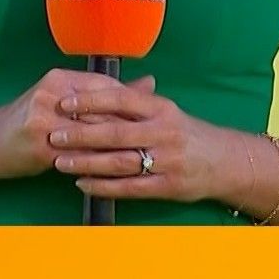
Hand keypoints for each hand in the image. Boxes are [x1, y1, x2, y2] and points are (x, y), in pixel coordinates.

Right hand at [0, 68, 141, 179]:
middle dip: (130, 126)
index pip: (104, 86)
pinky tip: (117, 172)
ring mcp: (44, 118)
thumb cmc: (33, 122)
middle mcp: (51, 94)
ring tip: (144, 156)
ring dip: (119, 147)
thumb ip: (106, 94)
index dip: (131, 102)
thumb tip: (150, 83)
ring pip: (92, 133)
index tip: (155, 115)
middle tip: (155, 139)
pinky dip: (99, 163)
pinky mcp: (40, 144)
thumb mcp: (65, 101)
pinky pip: (78, 155)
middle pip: (101, 109)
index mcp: (60, 79)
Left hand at [48, 77, 232, 202]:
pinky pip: (128, 187)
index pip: (121, 99)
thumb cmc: (185, 133)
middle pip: (116, 132)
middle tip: (54, 134)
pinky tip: (82, 184)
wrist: (223, 162)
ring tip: (60, 161)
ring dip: (86, 162)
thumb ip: (134, 104)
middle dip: (81, 134)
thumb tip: (92, 91)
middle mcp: (164, 132)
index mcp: (162, 108)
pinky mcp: (167, 187)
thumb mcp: (165, 112)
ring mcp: (166, 161)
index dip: (91, 100)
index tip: (65, 102)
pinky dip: (102, 187)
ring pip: (119, 162)